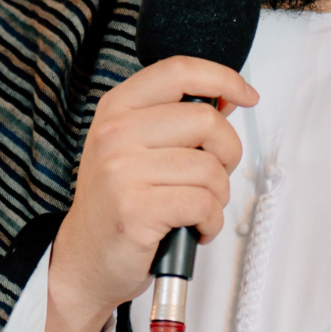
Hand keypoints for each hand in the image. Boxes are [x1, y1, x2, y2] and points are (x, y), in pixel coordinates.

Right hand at [43, 56, 257, 331]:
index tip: (246, 95)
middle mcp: (116, 133)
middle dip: (226, 153)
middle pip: (207, 121)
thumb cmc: (118, 204)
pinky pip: (205, 204)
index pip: (180, 71)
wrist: (84, 260)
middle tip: (211, 176)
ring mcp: (124, 171)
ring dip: (217, 196)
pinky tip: (193, 228)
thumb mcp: (134, 146)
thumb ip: (174, 119)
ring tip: (195, 209)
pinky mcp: (137, 209)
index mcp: (118, 109)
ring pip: (211, 168)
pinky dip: (211, 221)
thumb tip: (228, 97)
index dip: (223, 78)